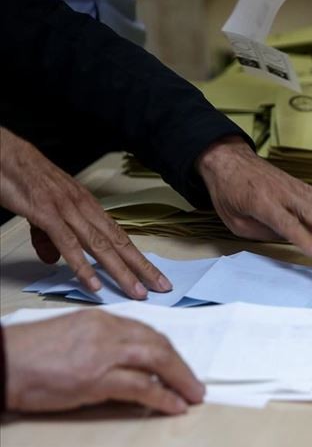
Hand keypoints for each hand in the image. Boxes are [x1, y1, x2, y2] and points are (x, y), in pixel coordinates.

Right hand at [0, 127, 171, 298]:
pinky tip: (94, 283)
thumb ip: (50, 238)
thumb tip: (54, 260)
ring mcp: (68, 211)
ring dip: (120, 272)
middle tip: (161, 288)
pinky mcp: (47, 214)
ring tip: (136, 291)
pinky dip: (82, 266)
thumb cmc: (28, 179)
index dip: (139, 258)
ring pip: (101, 246)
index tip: (156, 276)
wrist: (7, 154)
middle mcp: (85, 208)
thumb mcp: (43, 212)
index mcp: (89, 207)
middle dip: (142, 268)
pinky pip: (68, 244)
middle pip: (119, 243)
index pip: (120, 237)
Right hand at [4, 310, 204, 413]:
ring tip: (194, 394)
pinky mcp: (96, 379)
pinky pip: (142, 386)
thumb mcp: (73, 337)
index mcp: (102, 320)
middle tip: (195, 383)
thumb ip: (102, 343)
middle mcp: (108, 332)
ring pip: (157, 361)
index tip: (179, 364)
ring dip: (181, 380)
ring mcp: (103, 355)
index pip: (147, 333)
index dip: (168, 351)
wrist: (2, 361)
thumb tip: (127, 363)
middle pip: (159, 344)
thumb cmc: (29, 354)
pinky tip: (175, 405)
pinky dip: (163, 396)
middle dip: (182, 365)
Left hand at [197, 136, 311, 258]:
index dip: (306, 240)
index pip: (288, 224)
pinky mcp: (306, 187)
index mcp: (263, 203)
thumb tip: (288, 239)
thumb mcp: (235, 220)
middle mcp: (285, 194)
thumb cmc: (230, 193)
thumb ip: (261, 231)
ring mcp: (298, 189)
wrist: (231, 161)